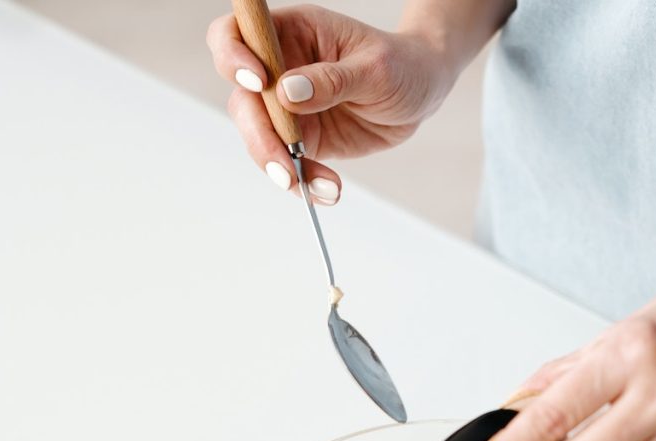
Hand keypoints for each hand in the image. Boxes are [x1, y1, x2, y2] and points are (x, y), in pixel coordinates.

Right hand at [207, 4, 456, 201]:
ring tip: (314, 186)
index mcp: (291, 33)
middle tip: (285, 167)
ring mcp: (289, 109)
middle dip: (260, 137)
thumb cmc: (401, 65)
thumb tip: (287, 93)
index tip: (258, 82)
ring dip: (281, 168)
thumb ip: (332, 80)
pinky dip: (304, 183)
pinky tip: (329, 191)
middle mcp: (280, 70)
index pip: (236, 36)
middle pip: (243, 101)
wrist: (422, 93)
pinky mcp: (305, 140)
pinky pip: (290, 165)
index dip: (233, 56)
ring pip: (261, 140)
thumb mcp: (374, 68)